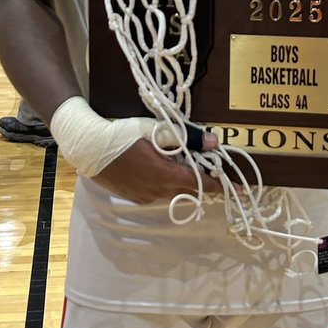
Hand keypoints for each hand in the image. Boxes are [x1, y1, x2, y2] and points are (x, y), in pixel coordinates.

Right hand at [94, 134, 218, 205]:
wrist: (88, 147)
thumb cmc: (122, 135)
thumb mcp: (155, 131)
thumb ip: (186, 137)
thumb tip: (213, 142)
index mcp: (165, 176)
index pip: (200, 183)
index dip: (221, 186)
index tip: (238, 190)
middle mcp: (157, 192)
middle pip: (189, 189)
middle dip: (202, 181)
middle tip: (212, 169)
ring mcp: (145, 197)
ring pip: (173, 191)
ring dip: (182, 180)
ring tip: (183, 162)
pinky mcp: (135, 197)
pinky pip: (159, 192)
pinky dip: (166, 182)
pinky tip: (160, 167)